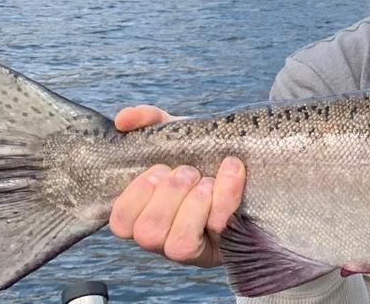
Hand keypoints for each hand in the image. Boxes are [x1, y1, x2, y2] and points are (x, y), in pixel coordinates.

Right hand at [108, 105, 246, 267]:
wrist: (249, 159)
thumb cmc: (200, 154)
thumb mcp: (174, 133)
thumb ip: (147, 120)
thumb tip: (123, 119)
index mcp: (143, 215)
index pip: (121, 222)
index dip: (137, 195)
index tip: (158, 169)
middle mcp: (163, 239)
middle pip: (148, 233)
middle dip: (169, 194)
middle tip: (188, 171)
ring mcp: (193, 249)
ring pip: (179, 244)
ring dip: (193, 203)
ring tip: (205, 179)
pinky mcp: (224, 247)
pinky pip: (219, 230)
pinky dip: (224, 196)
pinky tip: (230, 172)